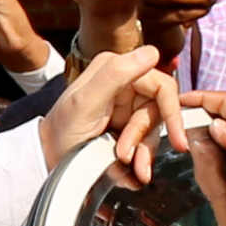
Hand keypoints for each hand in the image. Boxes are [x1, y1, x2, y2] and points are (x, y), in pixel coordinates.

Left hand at [39, 42, 180, 187]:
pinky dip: (140, 162)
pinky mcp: (127, 131)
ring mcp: (127, 110)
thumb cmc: (61, 130)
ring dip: (143, 153)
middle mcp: (126, 86)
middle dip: (145, 138)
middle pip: (160, 113)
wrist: (48, 159)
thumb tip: (152, 52)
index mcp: (118, 70)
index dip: (173, 112)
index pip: (163, 86)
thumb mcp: (84, 102)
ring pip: (154, 132)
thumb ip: (115, 74)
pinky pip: (146, 146)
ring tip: (124, 166)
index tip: (177, 138)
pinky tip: (130, 173)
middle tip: (126, 155)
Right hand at [180, 86, 225, 225]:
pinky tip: (192, 163)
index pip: (224, 101)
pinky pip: (220, 158)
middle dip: (194, 116)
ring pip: (217, 138)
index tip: (174, 100)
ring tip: (174, 141)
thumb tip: (212, 125)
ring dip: (198, 137)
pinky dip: (206, 157)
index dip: (199, 98)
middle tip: (168, 123)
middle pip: (217, 117)